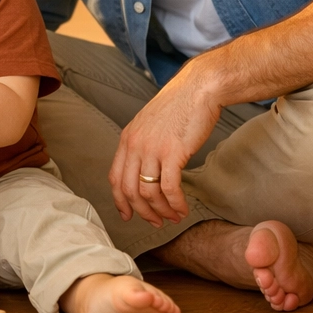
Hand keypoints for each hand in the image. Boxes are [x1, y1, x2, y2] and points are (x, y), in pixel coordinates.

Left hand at [109, 59, 222, 227]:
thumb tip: (145, 170)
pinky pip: (169, 188)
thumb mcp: (150, 125)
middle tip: (156, 222)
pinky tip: (183, 209)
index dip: (120, 201)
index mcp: (127, 139)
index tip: (128, 216)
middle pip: (129, 190)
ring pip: (148, 192)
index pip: (115, 178)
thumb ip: (143, 146)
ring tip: (173, 216)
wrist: (197, 89)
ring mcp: (152, 149)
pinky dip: (175, 204)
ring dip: (161, 211)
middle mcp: (135, 145)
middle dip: (142, 212)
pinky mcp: (173, 152)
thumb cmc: (178, 107)